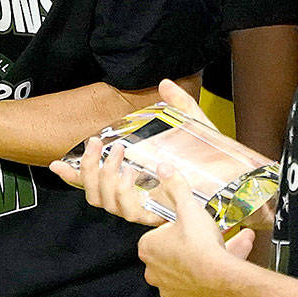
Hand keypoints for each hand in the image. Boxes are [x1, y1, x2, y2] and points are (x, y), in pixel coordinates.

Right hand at [49, 79, 216, 223]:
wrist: (241, 183)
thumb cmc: (219, 160)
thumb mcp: (196, 125)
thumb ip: (179, 104)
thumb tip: (165, 83)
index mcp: (140, 179)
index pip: (98, 181)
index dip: (74, 175)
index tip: (55, 164)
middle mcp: (139, 196)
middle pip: (94, 193)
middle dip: (86, 167)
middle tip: (96, 142)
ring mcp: (147, 207)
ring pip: (106, 202)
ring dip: (102, 174)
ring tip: (115, 152)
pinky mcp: (159, 213)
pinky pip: (128, 209)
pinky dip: (121, 190)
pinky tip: (126, 173)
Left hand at [137, 165, 254, 296]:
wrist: (220, 277)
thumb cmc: (200, 244)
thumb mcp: (189, 208)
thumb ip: (176, 187)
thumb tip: (163, 167)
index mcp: (148, 248)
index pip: (155, 236)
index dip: (172, 229)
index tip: (186, 227)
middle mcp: (153, 272)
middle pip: (169, 254)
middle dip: (186, 247)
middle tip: (204, 239)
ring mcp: (168, 291)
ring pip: (182, 273)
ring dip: (196, 264)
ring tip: (219, 253)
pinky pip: (194, 291)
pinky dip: (205, 282)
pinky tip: (219, 270)